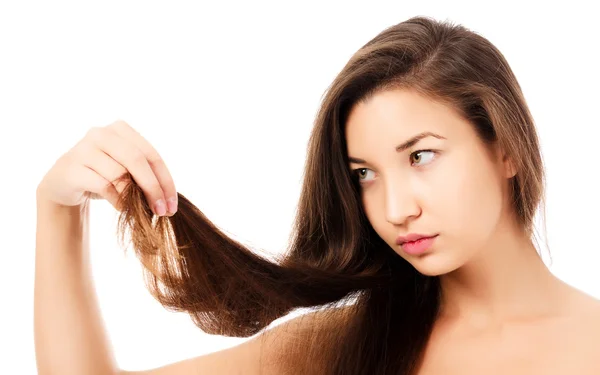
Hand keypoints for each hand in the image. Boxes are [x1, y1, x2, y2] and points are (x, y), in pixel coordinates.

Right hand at [36, 120, 176, 215]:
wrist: (62, 186)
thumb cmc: (101, 177)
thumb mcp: (126, 172)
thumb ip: (146, 176)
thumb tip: (168, 199)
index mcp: (121, 129)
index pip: (151, 154)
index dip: (165, 181)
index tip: (172, 205)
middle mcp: (101, 133)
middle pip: (137, 160)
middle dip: (153, 188)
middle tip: (162, 211)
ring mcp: (83, 148)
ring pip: (119, 173)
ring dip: (134, 197)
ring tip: (141, 211)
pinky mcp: (71, 167)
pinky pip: (103, 185)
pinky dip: (118, 200)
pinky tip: (124, 210)